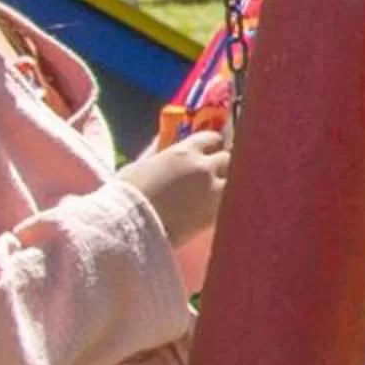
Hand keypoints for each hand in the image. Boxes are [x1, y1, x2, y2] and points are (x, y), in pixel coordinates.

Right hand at [120, 127, 229, 246]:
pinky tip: (225, 208)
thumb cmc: (127, 195)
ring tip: (228, 190)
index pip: (211, 138)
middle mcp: (203, 168)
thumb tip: (162, 137)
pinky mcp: (215, 215)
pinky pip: (232, 204)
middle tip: (223, 170)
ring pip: (237, 181)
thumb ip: (158, 150)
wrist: (128, 226)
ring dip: (232, 183)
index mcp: (184, 152)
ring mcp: (213, 191)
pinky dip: (230, 204)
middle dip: (226, 163)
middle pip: (229, 157)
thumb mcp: (142, 164)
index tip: (213, 149)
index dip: (213, 144)